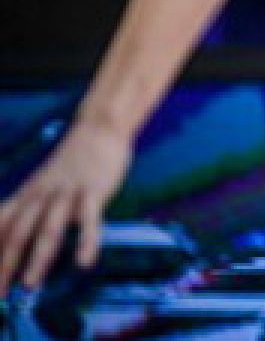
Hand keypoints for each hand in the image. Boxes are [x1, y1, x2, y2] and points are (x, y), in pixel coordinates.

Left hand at [0, 122, 131, 291]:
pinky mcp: (94, 191)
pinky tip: (85, 261)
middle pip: (19, 232)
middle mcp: (42, 195)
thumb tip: (13, 235)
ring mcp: (67, 193)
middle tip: (1, 292)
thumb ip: (29, 206)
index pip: (1, 226)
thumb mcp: (41, 182)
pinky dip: (86, 241)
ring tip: (31, 284)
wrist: (98, 128)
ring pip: (49, 229)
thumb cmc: (72, 159)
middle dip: (6, 263)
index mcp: (28, 194)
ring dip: (37, 258)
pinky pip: (89, 219)